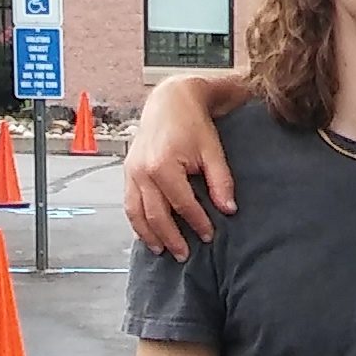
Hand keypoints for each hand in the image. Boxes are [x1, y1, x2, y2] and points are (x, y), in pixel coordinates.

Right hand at [124, 81, 236, 257]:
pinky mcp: (127, 172)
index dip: (197, 222)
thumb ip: (220, 181)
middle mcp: (142, 171)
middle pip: (156, 215)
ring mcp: (131, 172)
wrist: (169, 100)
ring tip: (164, 251)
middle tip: (185, 254)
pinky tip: (148, 234)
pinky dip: (138, 222)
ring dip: (150, 235)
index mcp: (163, 164)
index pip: (182, 204)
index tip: (208, 235)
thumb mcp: (213, 150)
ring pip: (137, 213)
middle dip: (171, 238)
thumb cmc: (192, 123)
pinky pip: (129, 203)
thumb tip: (228, 209)